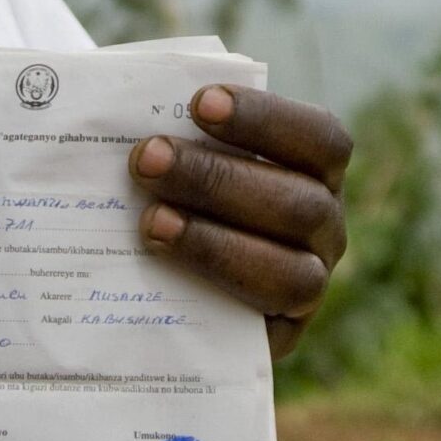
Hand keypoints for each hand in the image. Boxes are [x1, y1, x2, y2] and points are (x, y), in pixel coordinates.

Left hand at [130, 86, 351, 358]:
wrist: (169, 278)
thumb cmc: (178, 186)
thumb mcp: (186, 150)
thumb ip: (176, 130)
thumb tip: (115, 106)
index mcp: (318, 170)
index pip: (320, 139)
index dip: (265, 119)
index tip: (200, 102)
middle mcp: (325, 229)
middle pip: (297, 204)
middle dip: (216, 180)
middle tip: (146, 159)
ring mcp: (310, 287)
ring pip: (290, 274)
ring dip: (214, 243)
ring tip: (150, 223)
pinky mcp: (280, 338)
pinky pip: (263, 330)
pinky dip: (213, 296)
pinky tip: (162, 271)